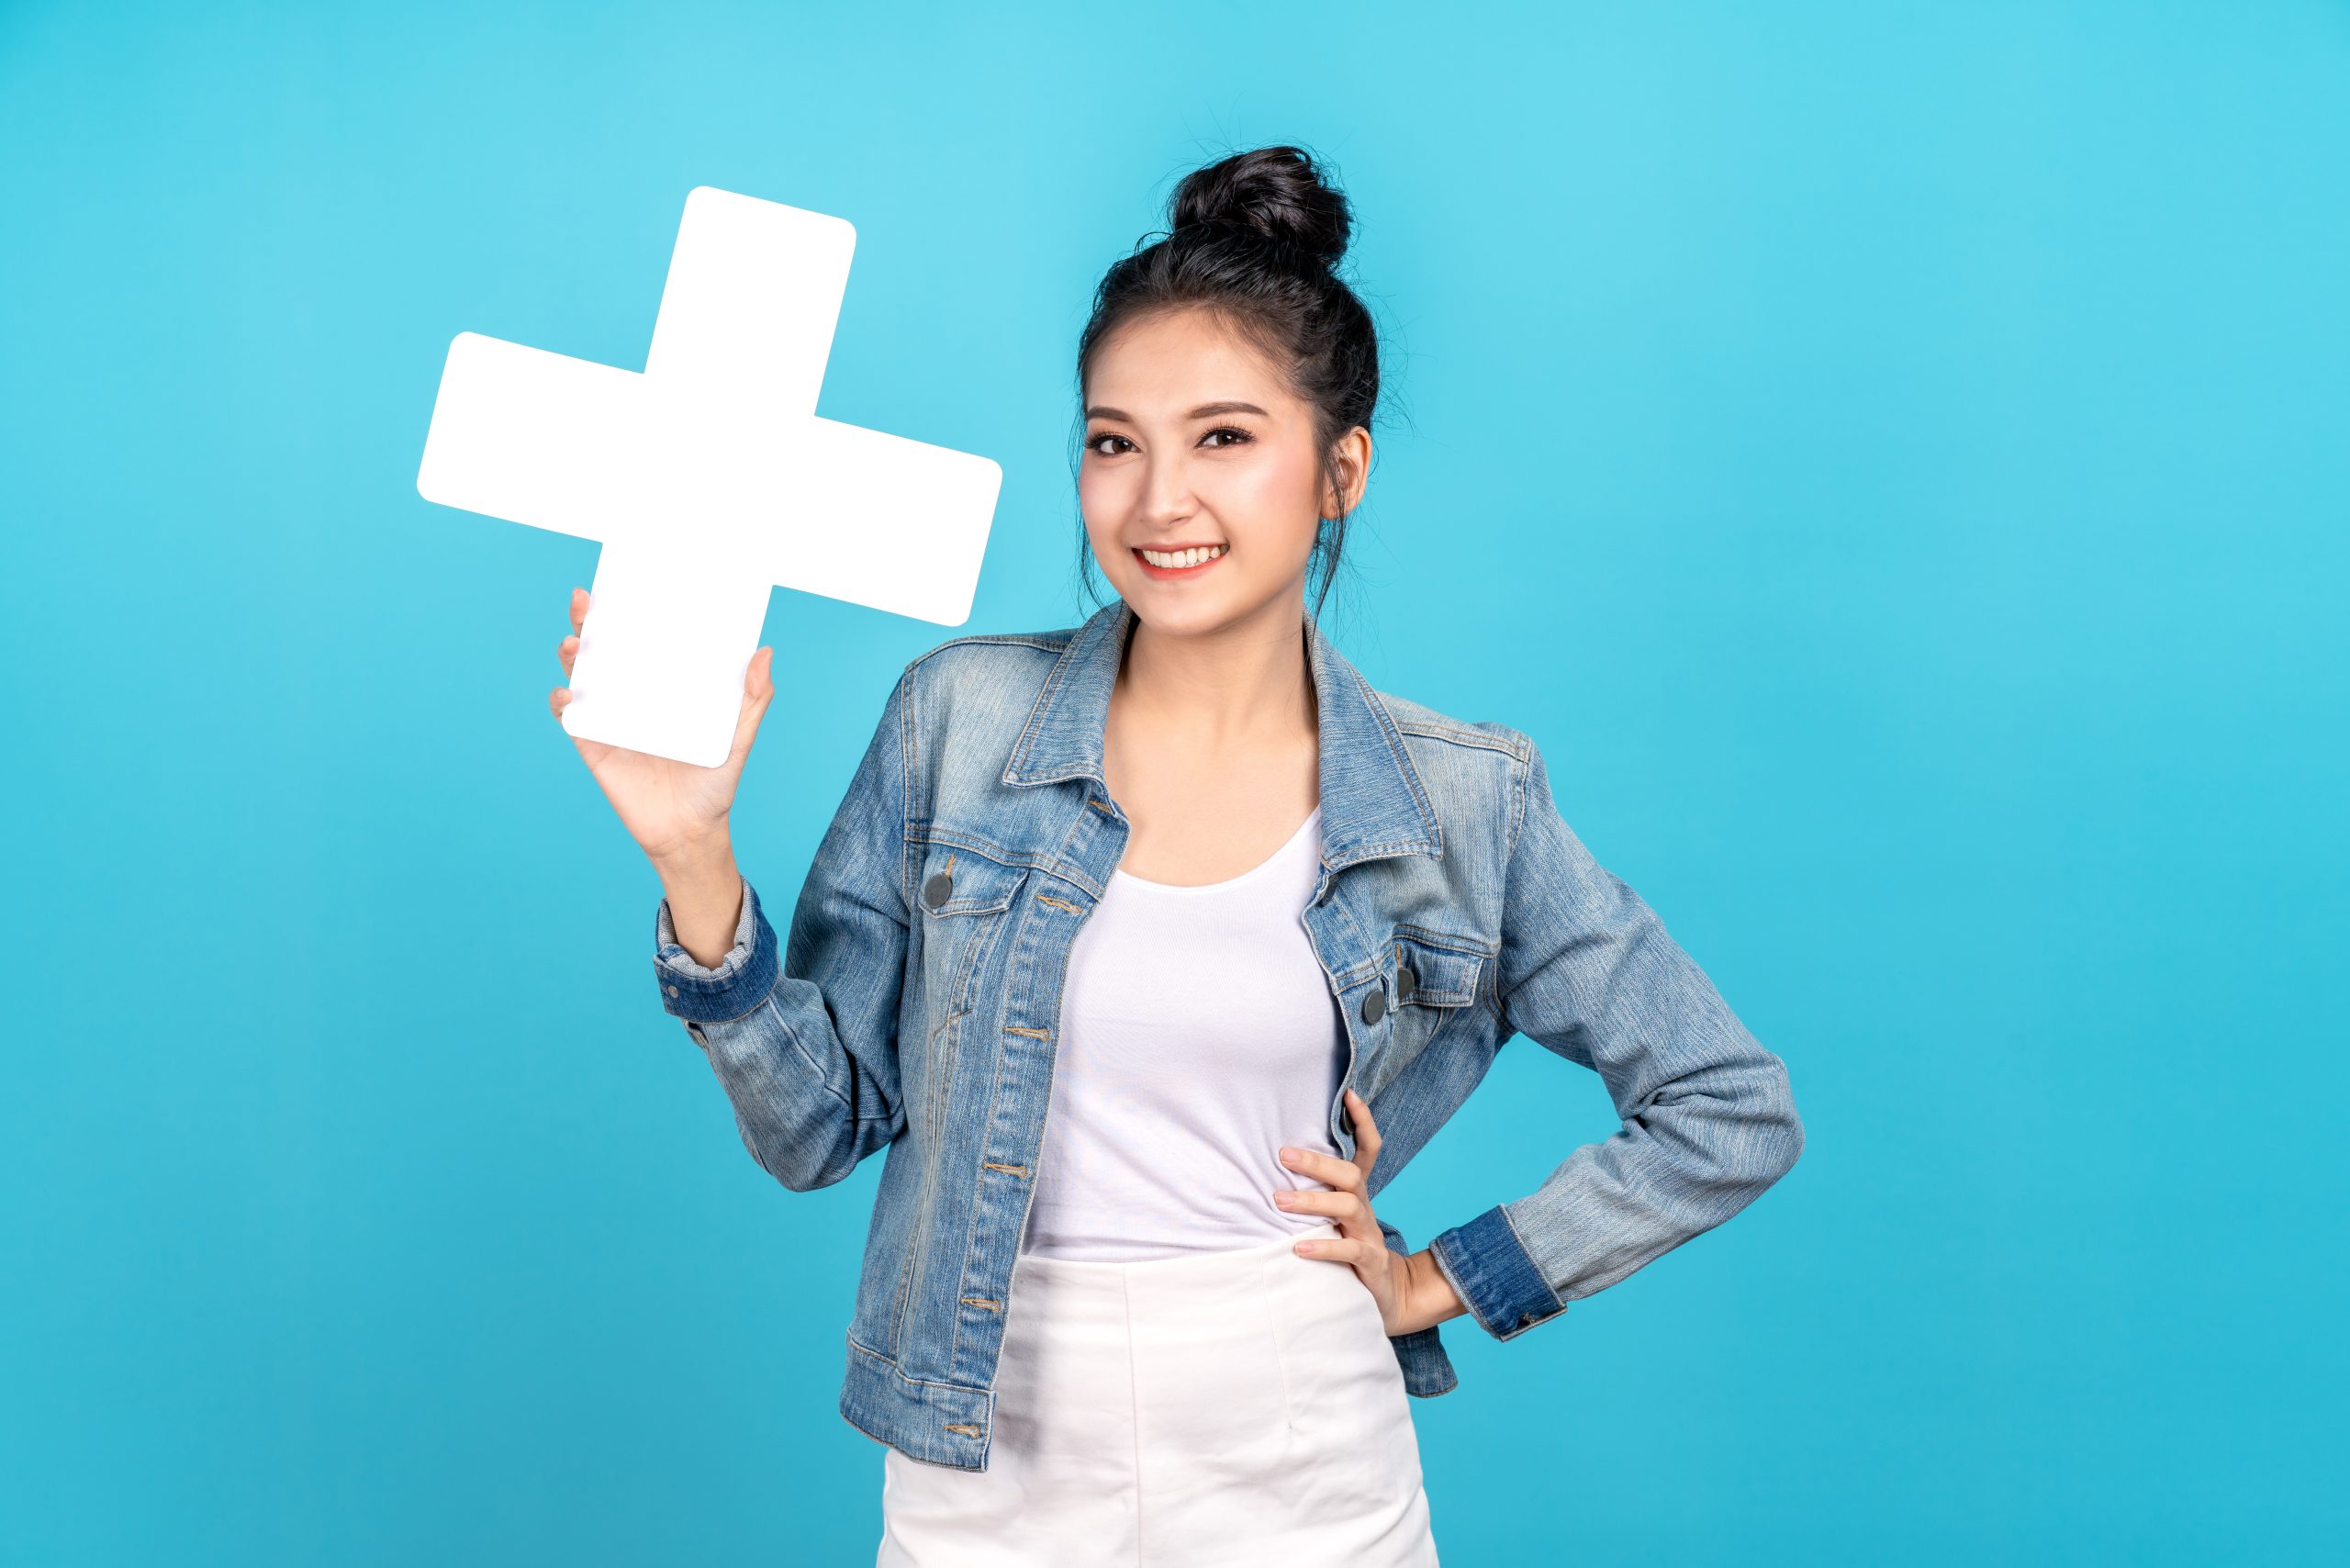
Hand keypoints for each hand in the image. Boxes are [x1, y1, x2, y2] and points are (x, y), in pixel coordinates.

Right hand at [550, 586, 775, 865]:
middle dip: (589, 620)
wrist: (688, 832)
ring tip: (574, 644)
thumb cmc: (715, 783)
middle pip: (604, 647)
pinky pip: (570, 715)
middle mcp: (634, 693)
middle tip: (586, 602)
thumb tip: (764, 652)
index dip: (630, 610)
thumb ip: (752, 699)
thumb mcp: (739, 738)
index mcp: (666, 684)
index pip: (645, 639)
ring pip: (582, 673)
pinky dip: (563, 700)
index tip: (623, 584)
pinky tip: (569, 694)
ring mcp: (611, 715)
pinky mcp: (593, 742)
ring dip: (571, 653)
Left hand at [1274, 1088, 1466, 1338]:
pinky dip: (1323, 1247)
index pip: (1368, 1149)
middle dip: (1318, 1162)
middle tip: (1282, 1154)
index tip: (1351, 1094)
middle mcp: (1365, 1208)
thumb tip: (1271, 1165)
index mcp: (1358, 1193)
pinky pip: (1350, 1250)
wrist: (1388, 1296)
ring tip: (1279, 1201)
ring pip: (1348, 1207)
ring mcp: (1370, 1234)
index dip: (1363, 1122)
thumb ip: (1314, 1194)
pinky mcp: (1370, 1263)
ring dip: (1313, 1202)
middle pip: (1349, 1175)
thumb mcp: (1335, 1217)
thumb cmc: (1348, 1248)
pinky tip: (1298, 1248)